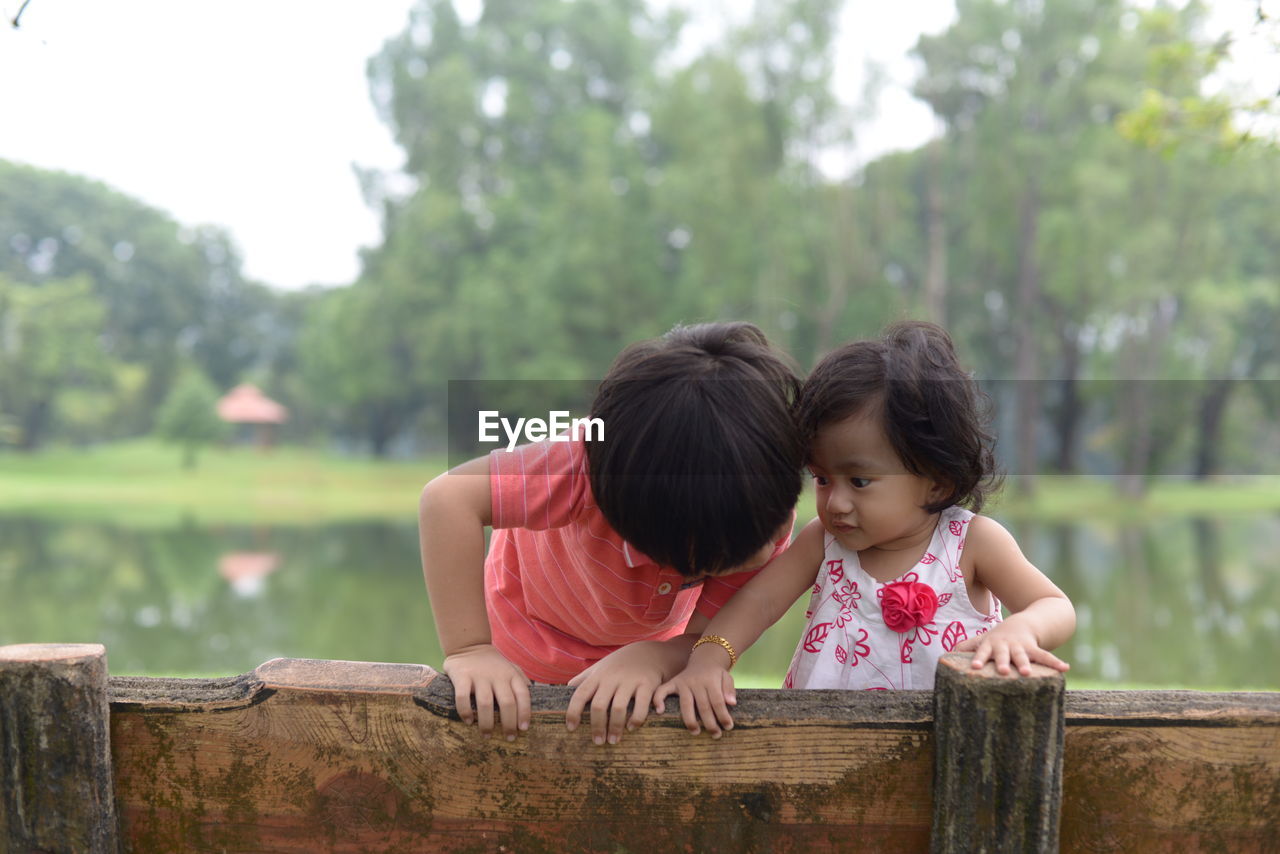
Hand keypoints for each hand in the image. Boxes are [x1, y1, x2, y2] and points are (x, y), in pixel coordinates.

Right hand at [441, 644, 530, 738]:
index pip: (523, 695)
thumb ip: (522, 682)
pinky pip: (463, 698)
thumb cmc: (493, 663)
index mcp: (511, 675)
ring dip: (487, 723)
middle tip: (509, 738)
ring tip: (487, 736)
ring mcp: (479, 676)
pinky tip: (468, 722)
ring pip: (486, 703)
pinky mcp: (462, 677)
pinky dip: (465, 712)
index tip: (523, 729)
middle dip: (509, 724)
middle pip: (507, 703)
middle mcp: (498, 676)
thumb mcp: (511, 668)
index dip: (525, 713)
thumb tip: (535, 700)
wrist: (469, 645)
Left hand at [565, 642, 670, 744]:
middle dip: (597, 727)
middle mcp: (612, 678)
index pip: (580, 694)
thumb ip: (584, 678)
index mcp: (598, 676)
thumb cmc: (620, 664)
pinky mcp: (646, 684)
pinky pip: (641, 706)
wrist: (649, 652)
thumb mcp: (600, 667)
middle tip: (597, 742)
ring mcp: (629, 681)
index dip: (573, 712)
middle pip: (598, 705)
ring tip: (613, 741)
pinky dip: (636, 720)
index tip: (571, 728)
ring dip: (615, 728)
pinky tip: (632, 728)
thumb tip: (565, 690)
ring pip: (618, 708)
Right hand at [653, 651, 736, 737]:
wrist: (704, 659)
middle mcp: (696, 682)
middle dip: (710, 723)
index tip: (728, 727)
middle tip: (715, 735)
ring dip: (690, 721)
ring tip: (696, 732)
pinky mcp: (673, 683)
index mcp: (711, 681)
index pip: (717, 701)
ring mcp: (683, 683)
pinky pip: (663, 690)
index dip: (723, 716)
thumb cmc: (716, 674)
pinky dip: (659, 699)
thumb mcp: (727, 677)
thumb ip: (729, 689)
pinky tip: (659, 711)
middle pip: (703, 706)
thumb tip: (731, 703)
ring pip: (685, 704)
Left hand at [955, 616, 1069, 676]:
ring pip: (1023, 656)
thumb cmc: (998, 638)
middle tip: (1001, 672)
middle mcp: (1005, 646)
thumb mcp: (982, 640)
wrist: (1022, 623)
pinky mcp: (1035, 648)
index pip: (982, 653)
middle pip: (1003, 655)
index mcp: (991, 645)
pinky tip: (1065, 669)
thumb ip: (967, 646)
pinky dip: (1055, 663)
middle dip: (1002, 662)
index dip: (978, 659)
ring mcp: (1020, 647)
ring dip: (1025, 664)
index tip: (975, 668)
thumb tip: (946, 654)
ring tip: (1027, 673)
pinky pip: (1046, 656)